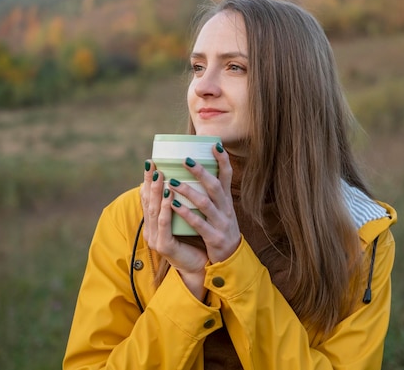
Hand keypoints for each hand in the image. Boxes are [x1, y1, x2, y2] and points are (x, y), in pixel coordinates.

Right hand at [140, 161, 208, 299]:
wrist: (199, 267)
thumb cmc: (194, 241)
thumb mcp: (185, 219)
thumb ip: (181, 203)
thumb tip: (185, 179)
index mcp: (156, 223)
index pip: (149, 198)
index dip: (148, 180)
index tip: (151, 162)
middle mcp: (152, 230)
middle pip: (149, 202)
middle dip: (150, 182)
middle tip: (152, 164)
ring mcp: (156, 239)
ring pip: (155, 211)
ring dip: (158, 191)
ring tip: (161, 175)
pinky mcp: (165, 246)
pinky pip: (166, 225)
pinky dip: (167, 209)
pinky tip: (170, 196)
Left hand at [169, 144, 240, 263]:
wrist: (231, 260)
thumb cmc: (220, 230)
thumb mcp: (221, 210)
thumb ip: (211, 194)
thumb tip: (198, 172)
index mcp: (226, 201)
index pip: (227, 176)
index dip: (223, 160)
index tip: (215, 144)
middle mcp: (226, 209)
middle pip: (215, 186)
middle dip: (201, 172)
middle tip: (185, 159)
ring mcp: (221, 223)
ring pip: (206, 203)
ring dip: (189, 192)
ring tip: (172, 182)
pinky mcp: (214, 237)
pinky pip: (199, 224)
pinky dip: (186, 214)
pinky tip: (173, 205)